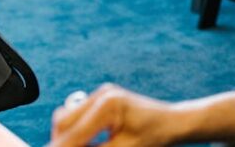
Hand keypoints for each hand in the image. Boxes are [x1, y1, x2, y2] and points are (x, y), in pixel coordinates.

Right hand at [49, 84, 179, 146]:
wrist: (172, 122)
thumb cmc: (153, 137)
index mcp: (108, 105)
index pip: (73, 133)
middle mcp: (103, 94)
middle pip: (63, 122)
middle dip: (62, 141)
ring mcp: (101, 94)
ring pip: (66, 118)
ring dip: (68, 136)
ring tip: (86, 146)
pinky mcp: (101, 98)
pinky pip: (77, 115)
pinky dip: (77, 130)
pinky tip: (88, 141)